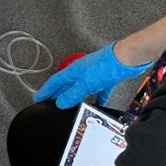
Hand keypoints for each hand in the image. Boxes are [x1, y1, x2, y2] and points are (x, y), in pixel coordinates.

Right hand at [32, 43, 150, 108]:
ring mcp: (94, 75)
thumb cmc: (107, 64)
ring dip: (75, 97)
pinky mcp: (106, 79)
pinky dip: (97, 99)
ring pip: (81, 89)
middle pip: (66, 85)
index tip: (38, 97)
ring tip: (70, 107)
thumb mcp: (85, 83)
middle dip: (58, 94)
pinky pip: (99, 91)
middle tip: (50, 103)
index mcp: (74, 70)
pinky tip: (98, 105)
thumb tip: (60, 102)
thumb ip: (72, 94)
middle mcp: (82, 72)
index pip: (55, 81)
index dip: (46, 90)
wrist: (127, 58)